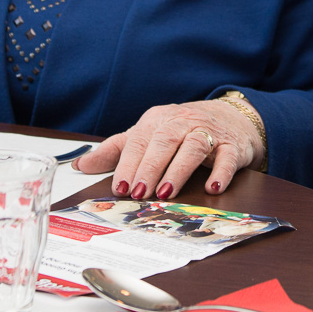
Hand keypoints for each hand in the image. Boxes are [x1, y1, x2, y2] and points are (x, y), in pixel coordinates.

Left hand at [72, 99, 262, 199]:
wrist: (230, 118)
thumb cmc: (182, 130)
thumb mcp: (148, 136)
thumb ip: (116, 150)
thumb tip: (80, 165)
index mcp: (157, 119)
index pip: (139, 141)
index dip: (128, 164)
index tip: (119, 187)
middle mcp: (182, 122)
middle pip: (164, 142)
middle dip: (149, 168)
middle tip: (138, 193)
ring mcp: (209, 133)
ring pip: (193, 148)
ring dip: (178, 171)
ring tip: (166, 193)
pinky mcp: (232, 146)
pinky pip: (227, 157)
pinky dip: (220, 172)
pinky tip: (212, 188)